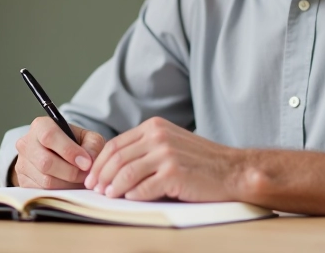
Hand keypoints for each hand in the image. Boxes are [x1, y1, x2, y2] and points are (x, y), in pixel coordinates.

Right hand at [13, 117, 105, 188]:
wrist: (58, 155)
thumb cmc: (74, 144)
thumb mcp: (88, 138)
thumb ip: (92, 145)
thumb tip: (88, 162)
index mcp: (41, 126)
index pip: (49, 136)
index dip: (69, 151)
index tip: (86, 163)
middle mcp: (26, 143)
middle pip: (46, 162)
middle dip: (71, 172)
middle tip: (86, 175)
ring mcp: (21, 163)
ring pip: (45, 180)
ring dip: (67, 184)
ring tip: (79, 180)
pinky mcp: (22, 181)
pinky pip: (42, 192)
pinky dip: (59, 192)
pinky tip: (69, 186)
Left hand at [84, 117, 242, 201]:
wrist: (232, 170)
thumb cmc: (200, 162)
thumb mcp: (170, 143)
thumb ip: (145, 148)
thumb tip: (113, 167)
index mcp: (155, 126)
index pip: (116, 143)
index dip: (100, 162)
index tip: (92, 176)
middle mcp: (159, 136)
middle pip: (117, 158)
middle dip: (101, 176)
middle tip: (95, 189)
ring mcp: (167, 153)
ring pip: (126, 172)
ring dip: (113, 187)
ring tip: (109, 196)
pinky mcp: (174, 173)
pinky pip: (144, 187)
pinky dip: (133, 195)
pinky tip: (129, 199)